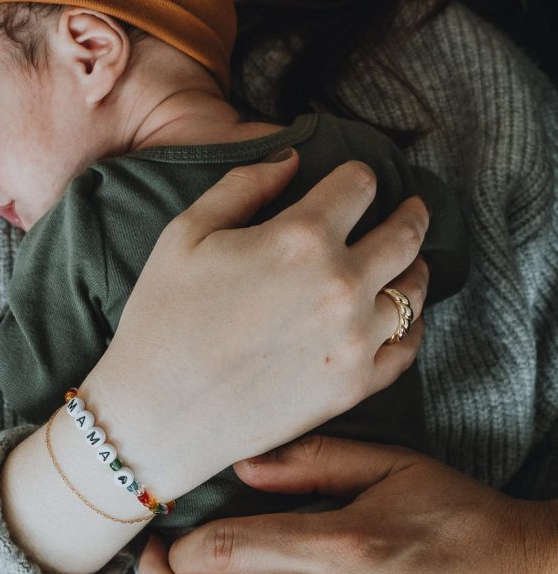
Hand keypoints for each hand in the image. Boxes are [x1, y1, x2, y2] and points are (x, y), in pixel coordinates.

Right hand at [84, 152, 429, 497]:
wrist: (157, 415)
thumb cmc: (162, 320)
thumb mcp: (186, 233)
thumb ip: (244, 185)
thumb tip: (292, 158)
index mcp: (300, 237)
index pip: (360, 184)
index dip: (359, 176)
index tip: (357, 182)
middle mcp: (340, 284)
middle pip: (405, 233)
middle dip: (410, 213)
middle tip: (414, 208)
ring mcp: (354, 339)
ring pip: (415, 289)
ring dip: (415, 267)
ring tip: (410, 262)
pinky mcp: (355, 386)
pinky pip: (408, 346)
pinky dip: (411, 325)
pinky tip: (401, 317)